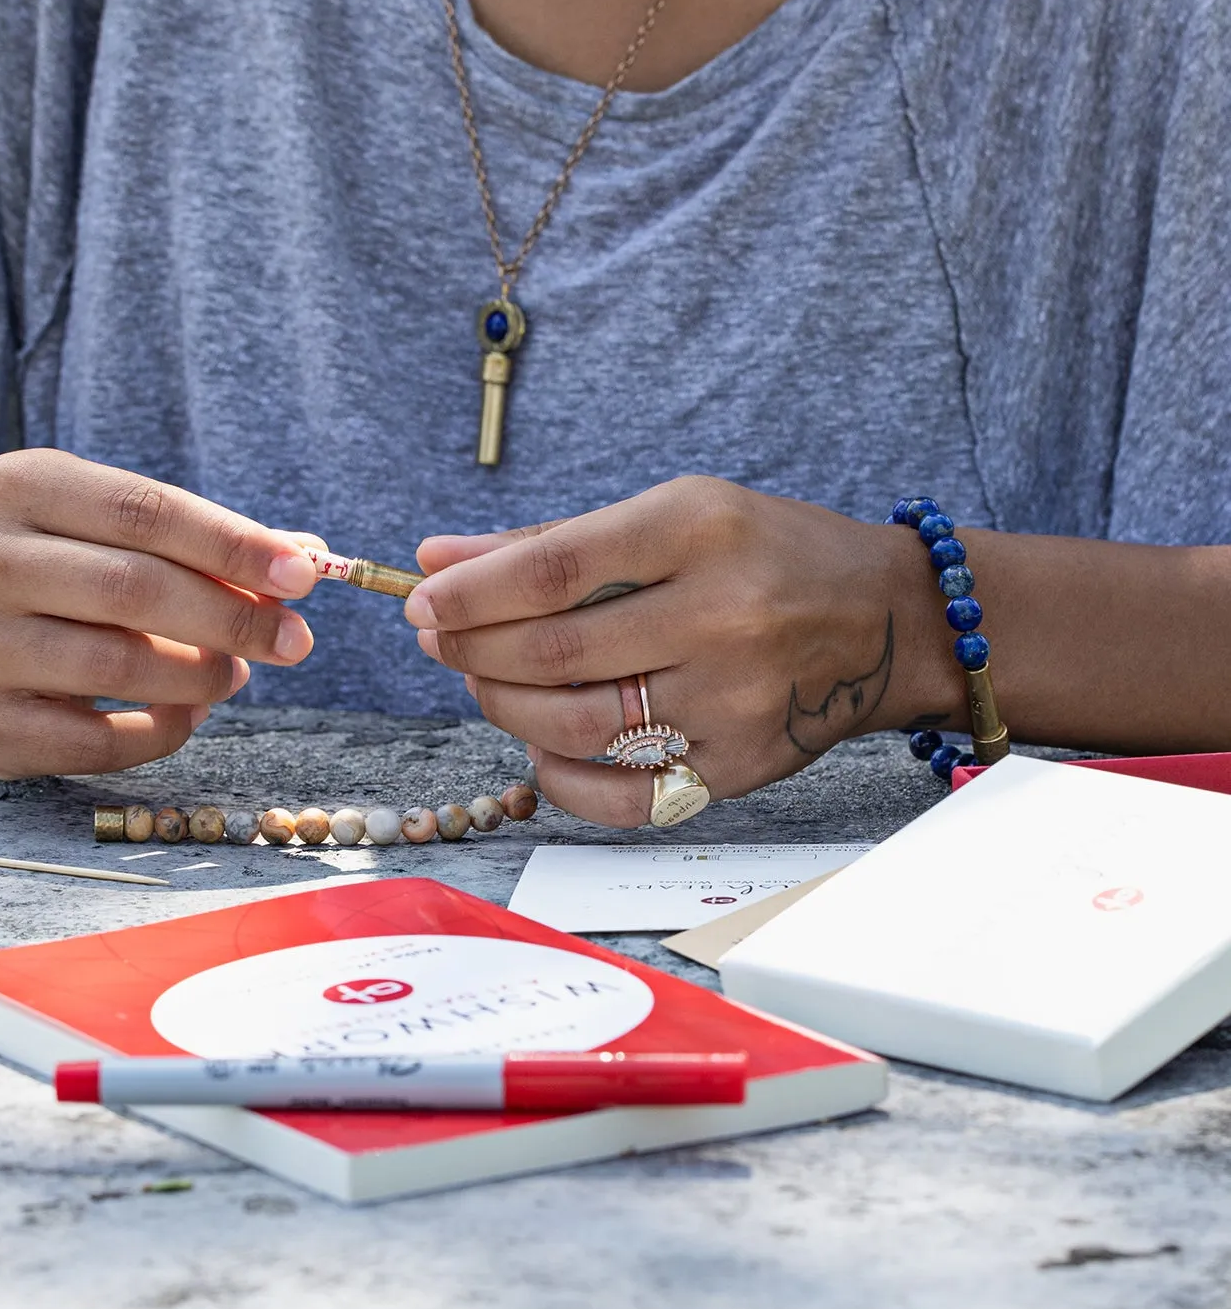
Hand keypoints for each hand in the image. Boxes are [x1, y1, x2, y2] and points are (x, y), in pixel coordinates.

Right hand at [0, 450, 320, 777]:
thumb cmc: (77, 574)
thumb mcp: (132, 536)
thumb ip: (215, 546)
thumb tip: (309, 557)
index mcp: (22, 485)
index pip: (145, 509)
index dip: (232, 545)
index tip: (303, 577)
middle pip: (133, 586)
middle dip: (232, 618)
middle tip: (295, 641)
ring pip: (116, 663)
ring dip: (201, 676)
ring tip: (235, 675)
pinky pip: (93, 740)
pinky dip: (161, 732)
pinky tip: (188, 715)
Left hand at [405, 477, 951, 825]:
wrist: (886, 619)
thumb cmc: (764, 552)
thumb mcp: (671, 514)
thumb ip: (552, 542)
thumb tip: (436, 560)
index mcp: (698, 529)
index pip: (557, 566)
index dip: (472, 589)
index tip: (422, 597)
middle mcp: (720, 614)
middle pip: (556, 650)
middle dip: (471, 646)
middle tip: (438, 637)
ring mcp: (732, 698)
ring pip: (577, 723)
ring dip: (503, 704)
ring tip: (483, 680)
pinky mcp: (740, 765)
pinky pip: (622, 794)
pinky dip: (560, 777)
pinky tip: (539, 745)